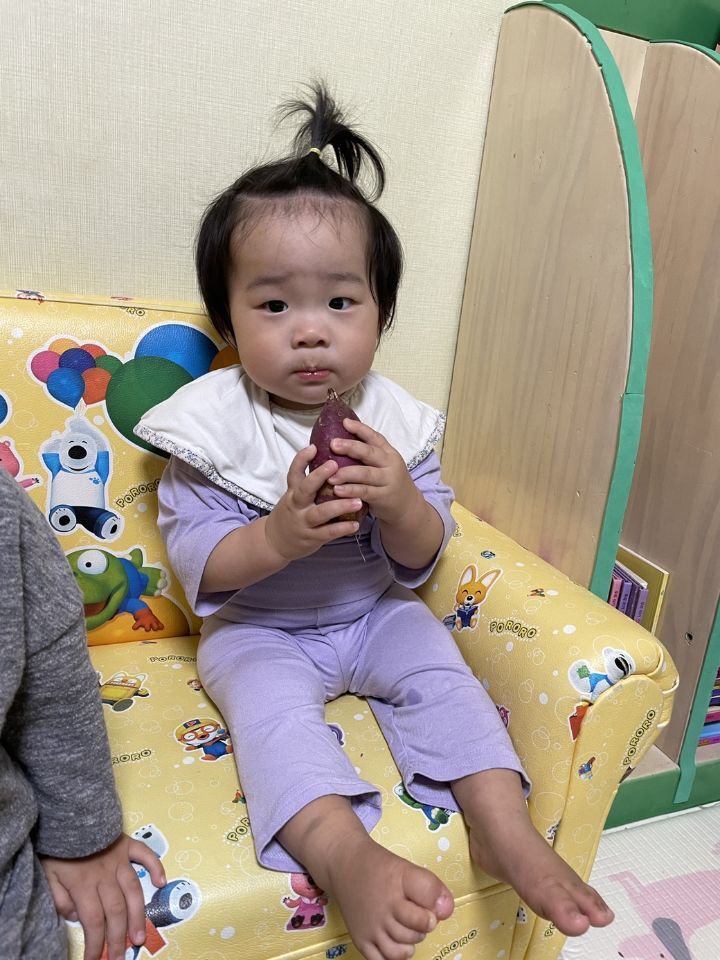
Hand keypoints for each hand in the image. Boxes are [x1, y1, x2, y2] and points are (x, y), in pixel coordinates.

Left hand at [42, 833, 165, 959]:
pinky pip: (145, 855)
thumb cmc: (57, 847)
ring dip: (138, 914)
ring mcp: (119, 859)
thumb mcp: (48, 875)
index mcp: (83, 885)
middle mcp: (105, 875)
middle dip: (119, 937)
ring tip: (140, 936)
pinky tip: (162, 882)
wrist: (68, 813)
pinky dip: (156, 867)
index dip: (96, 944)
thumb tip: (75, 916)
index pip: (93, 921)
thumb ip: (59, 899)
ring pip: (133, 890)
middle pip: (116, 911)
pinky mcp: (128, 844)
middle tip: (123, 956)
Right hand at [265, 445, 363, 562]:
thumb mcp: (294, 495)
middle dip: (318, 476)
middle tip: (335, 465)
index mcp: (293, 492)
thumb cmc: (291, 513)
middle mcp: (296, 505)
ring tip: (358, 501)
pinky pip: (327, 532)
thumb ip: (309, 481)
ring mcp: (303, 522)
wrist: (275, 542)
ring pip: (320, 513)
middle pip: (305, 489)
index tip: (313, 447)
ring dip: (339, 506)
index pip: (294, 472)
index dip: (301, 459)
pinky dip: (341, 529)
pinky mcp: (311, 538)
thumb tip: (330, 458)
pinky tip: (355, 524)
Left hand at [326, 419, 419, 522]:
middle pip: (369, 453)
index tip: (345, 422)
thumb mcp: (385, 465)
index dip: (360, 429)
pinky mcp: (383, 497)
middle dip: (350, 447)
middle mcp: (389, 464)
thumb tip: (342, 440)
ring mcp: (387, 481)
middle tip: (333, 444)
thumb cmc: (389, 481)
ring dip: (347, 473)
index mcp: (389, 453)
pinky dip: (351, 490)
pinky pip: (365, 492)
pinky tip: (338, 490)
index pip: (375, 437)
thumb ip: (369, 454)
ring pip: (366, 474)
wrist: (408, 506)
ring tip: (330, 475)